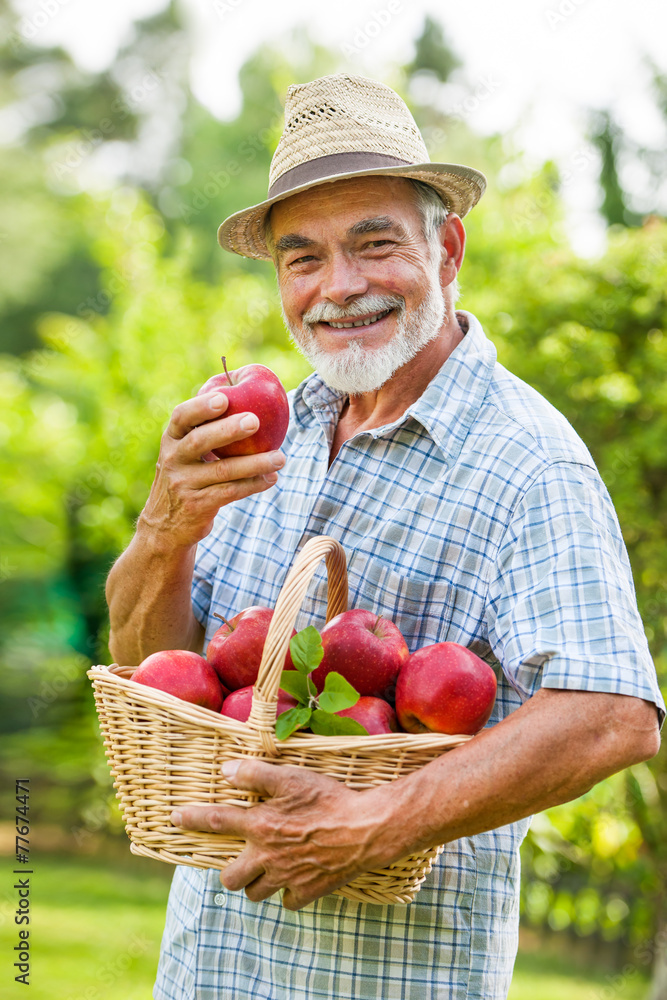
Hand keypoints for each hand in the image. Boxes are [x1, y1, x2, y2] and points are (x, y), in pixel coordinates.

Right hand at [139, 391, 285, 549]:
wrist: (165, 527)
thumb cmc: (186, 478)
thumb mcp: (183, 455)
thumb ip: (204, 432)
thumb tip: (247, 401)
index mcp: (171, 440)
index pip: (181, 417)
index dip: (201, 406)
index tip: (224, 397)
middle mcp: (172, 460)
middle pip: (200, 440)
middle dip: (228, 429)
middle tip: (255, 421)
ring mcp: (183, 484)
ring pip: (222, 470)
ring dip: (255, 463)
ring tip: (280, 458)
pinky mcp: (197, 506)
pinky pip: (230, 492)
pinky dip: (253, 485)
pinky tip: (271, 479)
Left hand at [169, 760, 400, 909]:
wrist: (366, 829)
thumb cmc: (328, 799)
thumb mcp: (291, 777)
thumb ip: (254, 773)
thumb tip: (224, 771)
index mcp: (260, 826)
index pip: (216, 822)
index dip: (192, 819)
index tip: (174, 818)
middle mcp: (267, 857)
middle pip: (230, 879)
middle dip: (230, 872)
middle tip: (242, 860)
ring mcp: (286, 878)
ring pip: (256, 894)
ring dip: (257, 883)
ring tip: (268, 868)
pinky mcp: (307, 892)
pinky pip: (287, 901)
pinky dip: (288, 893)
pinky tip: (296, 877)